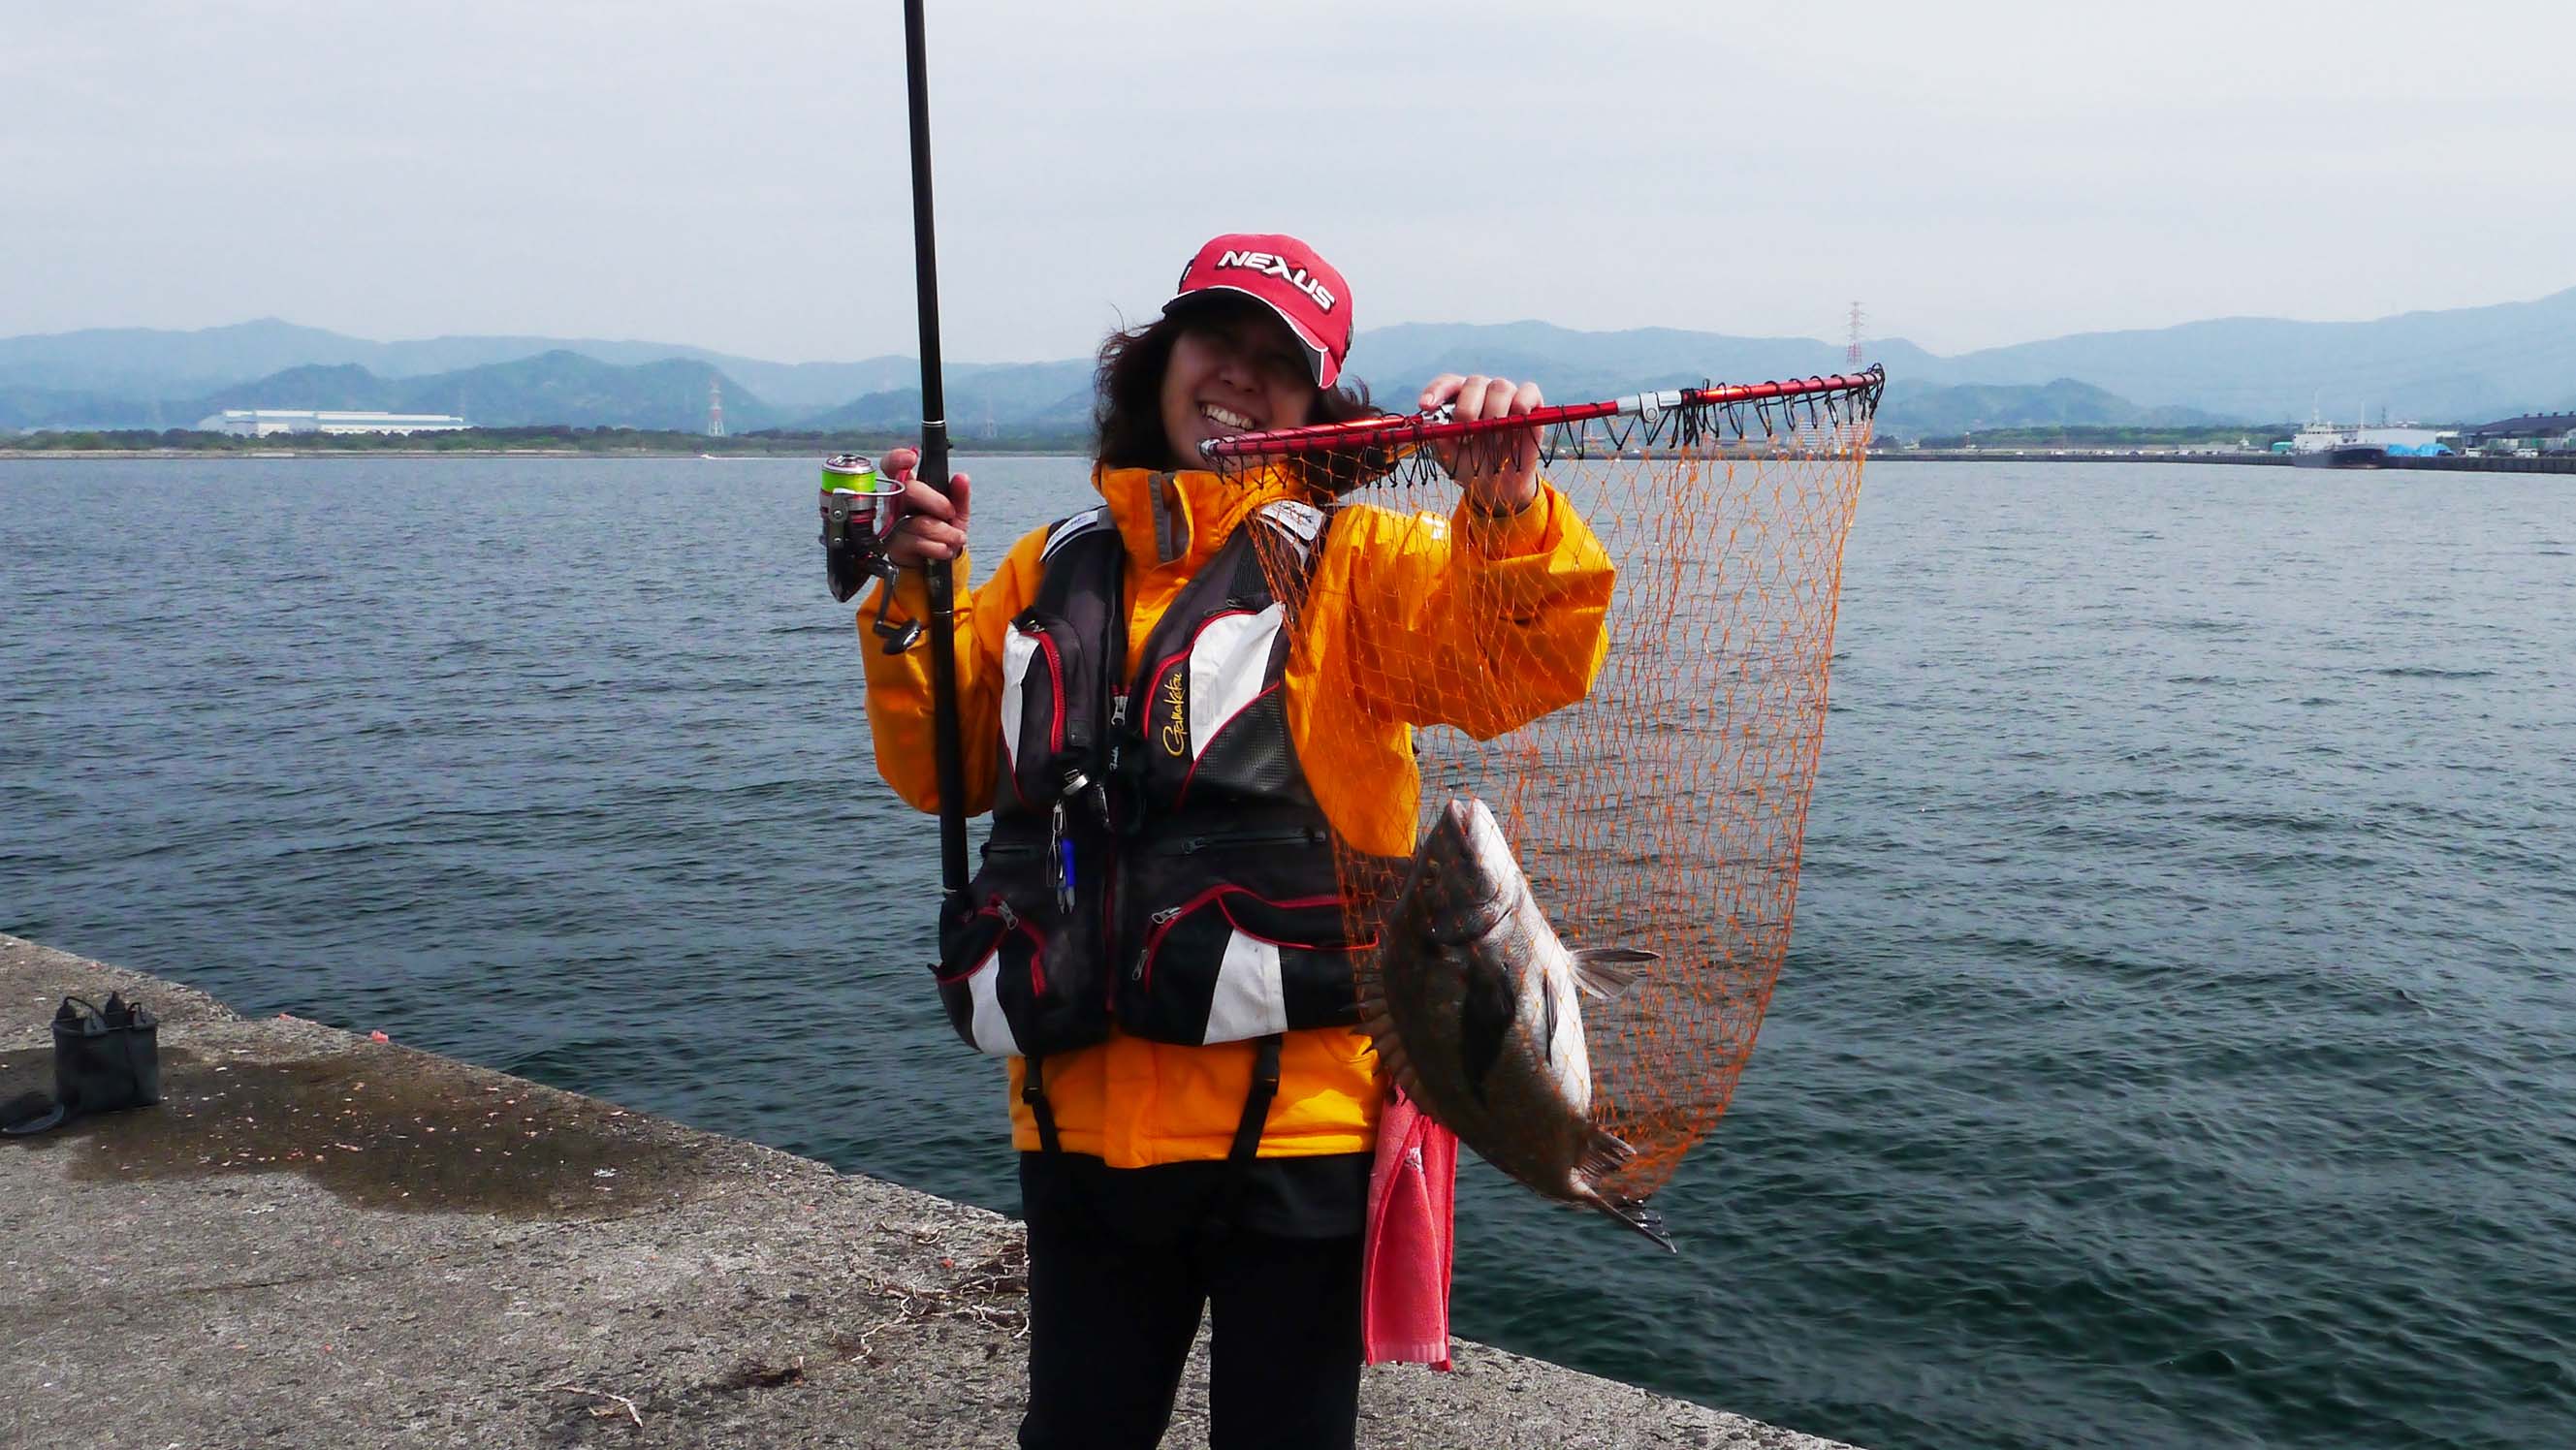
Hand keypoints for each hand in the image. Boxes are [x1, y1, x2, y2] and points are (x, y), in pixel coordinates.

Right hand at [875, 447, 970, 564]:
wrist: (936, 560)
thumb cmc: (941, 530)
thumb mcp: (957, 511)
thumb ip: (960, 495)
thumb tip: (962, 478)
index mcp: (910, 488)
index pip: (893, 466)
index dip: (897, 458)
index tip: (912, 457)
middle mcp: (896, 503)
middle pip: (908, 491)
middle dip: (936, 502)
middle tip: (950, 513)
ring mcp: (892, 524)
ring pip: (918, 522)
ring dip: (945, 532)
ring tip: (956, 538)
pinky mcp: (894, 545)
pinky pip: (917, 542)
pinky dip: (937, 547)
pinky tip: (944, 549)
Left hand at [1420, 374, 1542, 513]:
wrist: (1500, 485)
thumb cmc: (1472, 466)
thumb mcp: (1451, 458)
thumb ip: (1440, 442)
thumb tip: (1435, 427)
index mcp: (1459, 400)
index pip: (1447, 385)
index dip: (1436, 391)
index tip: (1426, 406)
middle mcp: (1482, 393)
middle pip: (1474, 382)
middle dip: (1468, 407)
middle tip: (1469, 429)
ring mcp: (1507, 396)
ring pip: (1500, 386)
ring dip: (1495, 412)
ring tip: (1495, 438)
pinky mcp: (1531, 403)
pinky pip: (1528, 391)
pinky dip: (1522, 404)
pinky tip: (1516, 424)